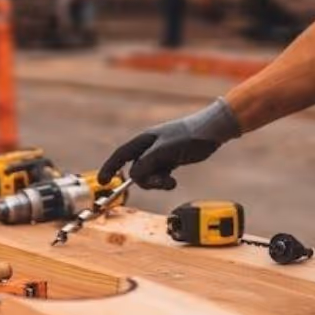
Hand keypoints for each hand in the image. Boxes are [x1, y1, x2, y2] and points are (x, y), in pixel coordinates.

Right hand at [97, 98, 241, 189]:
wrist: (211, 131)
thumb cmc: (188, 136)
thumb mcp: (165, 150)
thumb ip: (147, 163)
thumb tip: (133, 176)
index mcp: (144, 140)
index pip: (121, 155)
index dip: (110, 168)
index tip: (103, 182)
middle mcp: (149, 147)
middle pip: (135, 170)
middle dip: (145, 180)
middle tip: (160, 183)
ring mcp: (159, 155)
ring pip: (148, 175)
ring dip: (156, 183)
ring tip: (170, 182)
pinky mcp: (169, 161)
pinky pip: (159, 176)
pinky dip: (164, 182)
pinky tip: (173, 181)